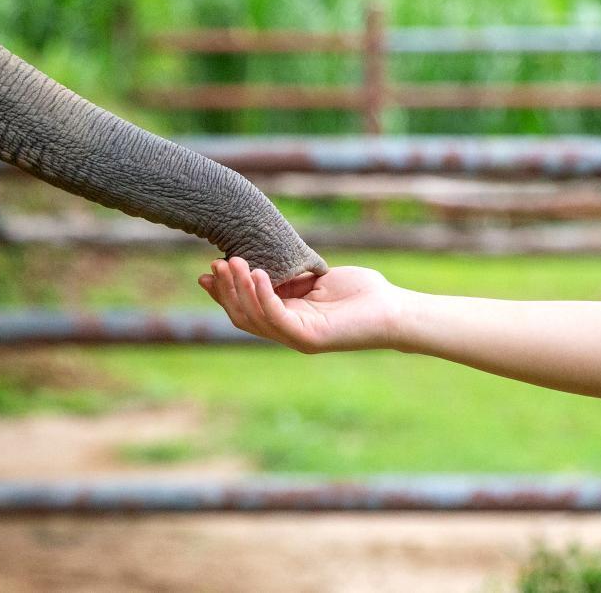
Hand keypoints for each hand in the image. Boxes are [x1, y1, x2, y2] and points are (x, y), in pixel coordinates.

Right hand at [198, 257, 405, 352]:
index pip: (246, 309)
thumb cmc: (361, 293)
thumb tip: (260, 261)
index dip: (224, 292)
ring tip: (233, 263)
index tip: (207, 271)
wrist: (393, 309)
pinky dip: (264, 296)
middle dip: (226, 290)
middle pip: (244, 315)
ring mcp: (297, 337)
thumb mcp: (315, 278)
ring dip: (240, 290)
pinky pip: (278, 318)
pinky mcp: (310, 338)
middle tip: (217, 263)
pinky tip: (258, 274)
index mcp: (288, 318)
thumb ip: (289, 276)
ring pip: (256, 318)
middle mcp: (288, 331)